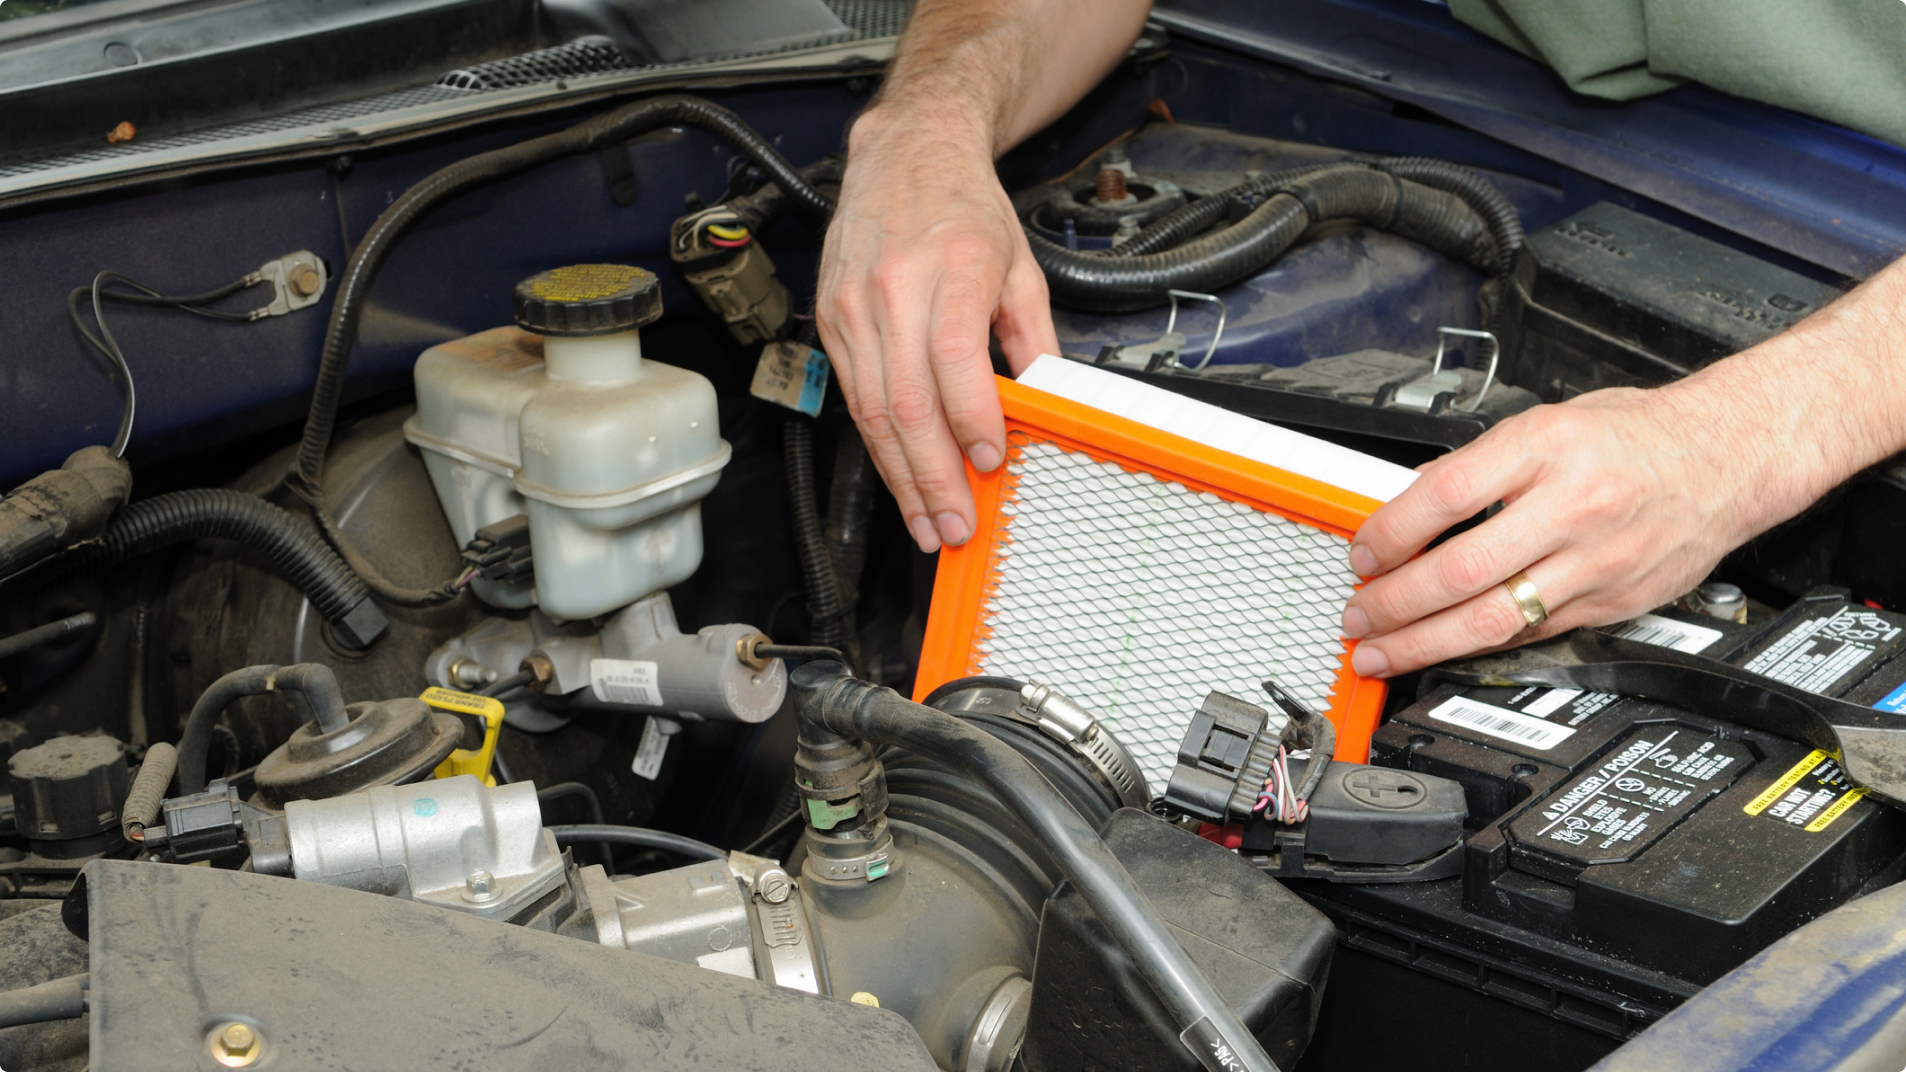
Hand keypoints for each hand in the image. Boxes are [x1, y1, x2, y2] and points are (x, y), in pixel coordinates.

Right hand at [815, 106, 1058, 553]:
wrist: (905, 152)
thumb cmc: (963, 206)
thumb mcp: (1019, 264)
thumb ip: (1034, 337)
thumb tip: (1044, 404)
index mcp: (951, 266)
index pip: (953, 357)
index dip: (970, 419)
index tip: (991, 461)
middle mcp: (894, 287)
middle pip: (906, 400)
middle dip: (932, 475)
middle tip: (955, 525)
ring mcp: (853, 305)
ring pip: (871, 410)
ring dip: (901, 476)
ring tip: (927, 521)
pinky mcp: (831, 319)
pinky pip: (853, 396)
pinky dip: (879, 445)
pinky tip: (901, 478)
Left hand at [1338, 385, 1776, 676]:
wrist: (1729, 459)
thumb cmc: (1638, 436)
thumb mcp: (1550, 422)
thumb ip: (1480, 463)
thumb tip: (1408, 503)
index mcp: (1547, 447)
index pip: (1445, 495)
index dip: (1390, 532)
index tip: (1362, 552)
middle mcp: (1572, 505)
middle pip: (1461, 569)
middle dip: (1395, 602)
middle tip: (1359, 614)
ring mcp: (1595, 561)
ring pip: (1492, 617)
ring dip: (1423, 642)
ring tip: (1382, 651)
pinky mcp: (1611, 602)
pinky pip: (1529, 632)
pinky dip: (1478, 645)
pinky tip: (1443, 649)